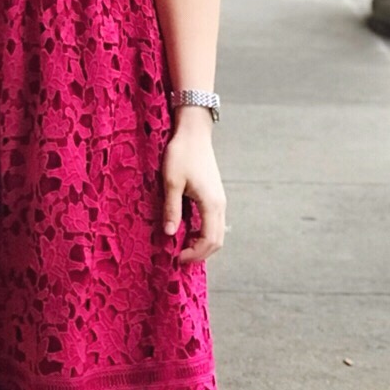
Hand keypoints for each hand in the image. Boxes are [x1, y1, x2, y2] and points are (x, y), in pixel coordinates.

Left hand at [161, 112, 226, 263]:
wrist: (194, 132)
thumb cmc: (182, 153)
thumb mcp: (171, 182)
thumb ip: (171, 209)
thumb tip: (170, 234)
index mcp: (211, 203)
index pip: (210, 240)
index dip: (195, 254)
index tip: (176, 258)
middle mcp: (220, 204)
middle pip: (217, 240)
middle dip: (200, 253)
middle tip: (178, 256)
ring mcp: (219, 200)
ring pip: (217, 232)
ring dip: (202, 243)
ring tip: (181, 245)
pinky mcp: (214, 195)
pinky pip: (213, 222)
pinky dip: (203, 232)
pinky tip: (187, 230)